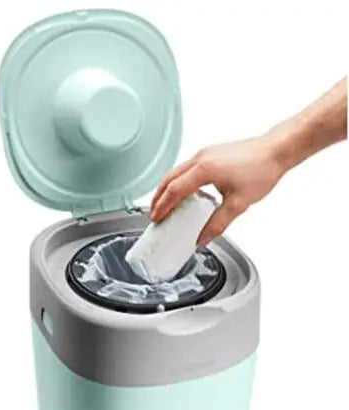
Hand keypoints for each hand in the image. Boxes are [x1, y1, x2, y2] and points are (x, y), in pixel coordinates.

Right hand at [150, 136, 284, 245]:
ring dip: (167, 188)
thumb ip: (218, 223)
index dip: (163, 206)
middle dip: (158, 197)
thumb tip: (203, 238)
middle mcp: (201, 158)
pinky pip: (186, 168)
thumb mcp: (239, 203)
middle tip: (154, 213)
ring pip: (175, 171)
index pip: (174, 190)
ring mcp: (205, 154)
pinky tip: (184, 192)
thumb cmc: (262, 169)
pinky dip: (178, 181)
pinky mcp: (211, 154)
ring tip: (164, 204)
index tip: (157, 218)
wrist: (277, 149)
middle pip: (168, 178)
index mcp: (204, 169)